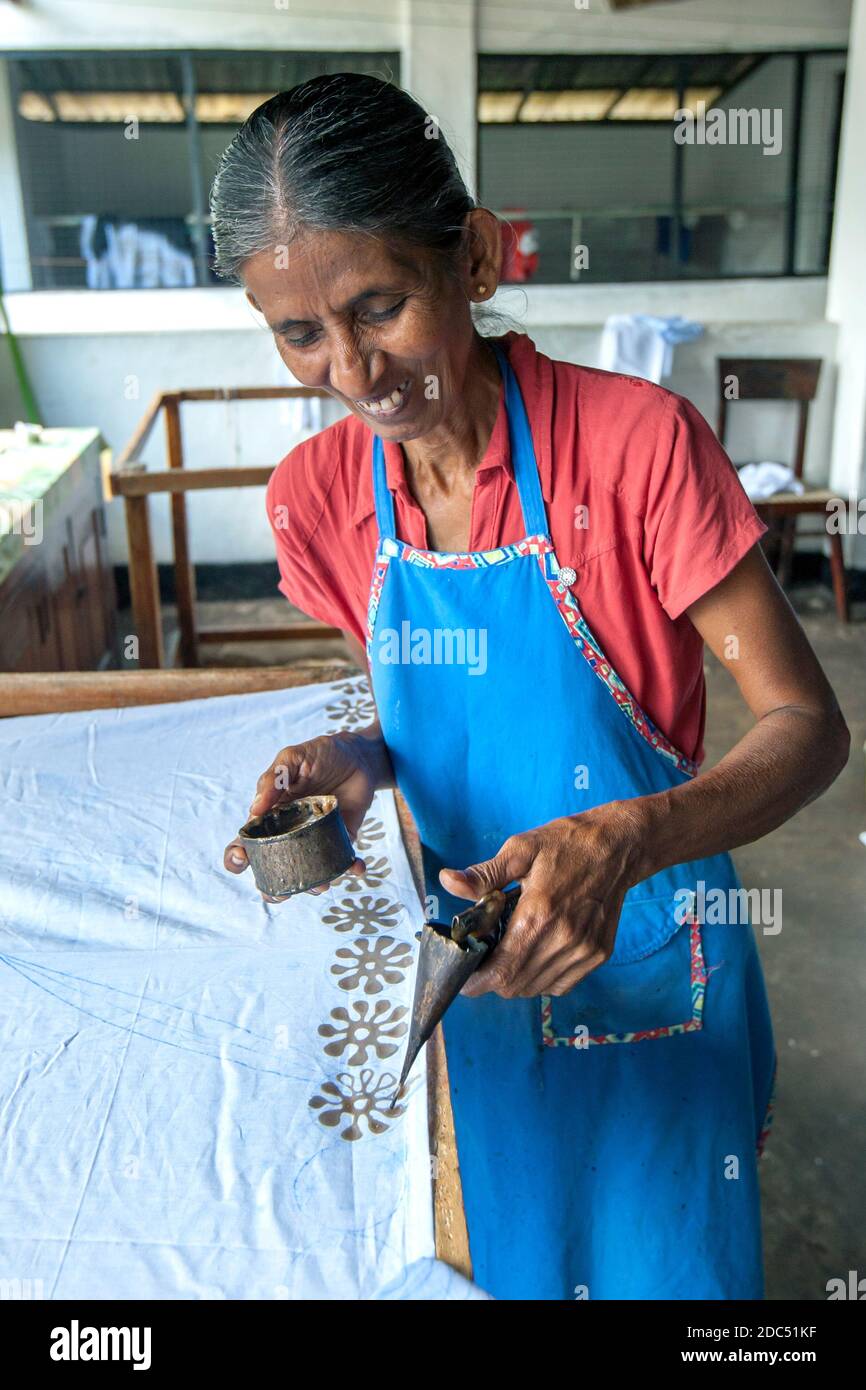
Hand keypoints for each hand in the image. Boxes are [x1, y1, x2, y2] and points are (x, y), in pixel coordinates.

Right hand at [223, 731, 377, 899]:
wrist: (358, 755)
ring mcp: (315, 841)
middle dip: (271, 887)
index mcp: (270, 817)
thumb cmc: (319, 755)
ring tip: (321, 885)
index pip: (245, 843)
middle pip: (272, 869)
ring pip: (306, 874)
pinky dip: (350, 868)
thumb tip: (255, 808)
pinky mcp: (341, 841)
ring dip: (311, 885)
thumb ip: (272, 779)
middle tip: (282, 890)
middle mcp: (289, 835)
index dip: (237, 857)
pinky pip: (343, 862)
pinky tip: (357, 866)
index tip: (241, 859)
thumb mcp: (293, 759)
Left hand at [439, 803, 643, 997]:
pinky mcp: (598, 954)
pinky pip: (562, 984)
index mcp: (539, 914)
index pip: (501, 971)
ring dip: (517, 979)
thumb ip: (483, 875)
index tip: (464, 977)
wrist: (617, 847)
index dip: (477, 981)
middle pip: (516, 985)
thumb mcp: (519, 850)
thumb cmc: (565, 844)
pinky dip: (542, 978)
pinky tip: (537, 953)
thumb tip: (447, 882)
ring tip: (511, 952)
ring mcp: (584, 950)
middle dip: (493, 979)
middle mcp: (563, 939)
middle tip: (484, 959)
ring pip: (538, 988)